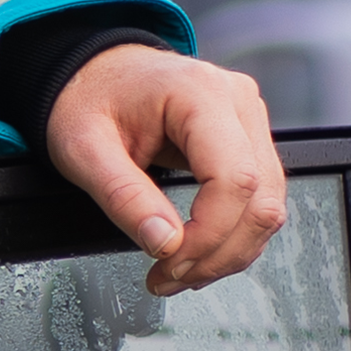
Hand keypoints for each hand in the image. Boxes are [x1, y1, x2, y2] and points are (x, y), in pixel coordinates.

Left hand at [43, 44, 284, 296]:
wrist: (93, 71)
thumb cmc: (85, 99)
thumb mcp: (82, 148)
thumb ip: (123, 196)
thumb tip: (165, 245)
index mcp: (200, 93)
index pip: (235, 179)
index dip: (208, 233)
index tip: (168, 261)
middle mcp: (238, 103)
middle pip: (261, 199)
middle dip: (219, 252)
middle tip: (169, 278)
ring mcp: (249, 119)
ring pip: (268, 205)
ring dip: (229, 250)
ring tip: (178, 272)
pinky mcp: (248, 139)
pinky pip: (258, 198)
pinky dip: (232, 233)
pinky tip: (197, 251)